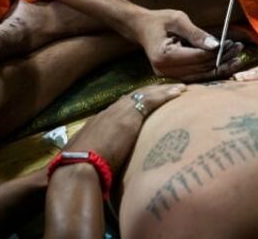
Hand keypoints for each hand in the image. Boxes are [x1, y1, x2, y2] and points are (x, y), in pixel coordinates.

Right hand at [66, 83, 184, 170]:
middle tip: (165, 90)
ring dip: (162, 91)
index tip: (144, 104)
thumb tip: (100, 167)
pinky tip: (178, 92)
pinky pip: (151, 100)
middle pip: (133, 98)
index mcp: (98, 122)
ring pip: (144, 95)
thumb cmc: (80, 168)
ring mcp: (118, 112)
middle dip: (149, 93)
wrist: (79, 165)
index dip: (134, 105)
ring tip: (178, 88)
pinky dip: (165, 94)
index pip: (119, 109)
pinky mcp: (129, 115)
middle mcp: (108, 112)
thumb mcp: (88, 159)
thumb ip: (96, 158)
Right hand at [137, 8, 244, 81]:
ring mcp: (168, 76)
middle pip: (201, 68)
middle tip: (240, 49)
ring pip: (201, 76)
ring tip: (238, 56)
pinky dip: (212, 69)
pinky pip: (197, 76)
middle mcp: (165, 71)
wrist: (142, 28)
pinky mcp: (173, 77)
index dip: (217, 52)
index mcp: (164, 56)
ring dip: (221, 67)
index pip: (197, 57)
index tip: (232, 43)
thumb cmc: (160, 20)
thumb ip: (196, 33)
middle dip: (222, 59)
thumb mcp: (178, 19)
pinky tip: (226, 63)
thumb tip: (216, 45)